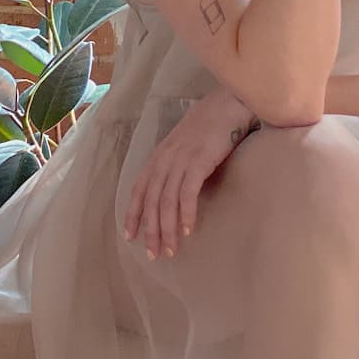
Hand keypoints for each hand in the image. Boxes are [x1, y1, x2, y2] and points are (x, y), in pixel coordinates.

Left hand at [122, 88, 258, 258]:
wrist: (227, 105)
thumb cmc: (209, 126)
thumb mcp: (184, 145)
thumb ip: (175, 165)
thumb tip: (173, 191)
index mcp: (158, 156)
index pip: (139, 190)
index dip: (133, 214)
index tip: (131, 236)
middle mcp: (165, 159)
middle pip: (152, 201)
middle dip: (151, 230)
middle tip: (153, 254)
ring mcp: (181, 160)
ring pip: (167, 201)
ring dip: (168, 228)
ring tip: (171, 249)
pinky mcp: (199, 162)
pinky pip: (187, 193)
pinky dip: (186, 213)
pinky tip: (188, 229)